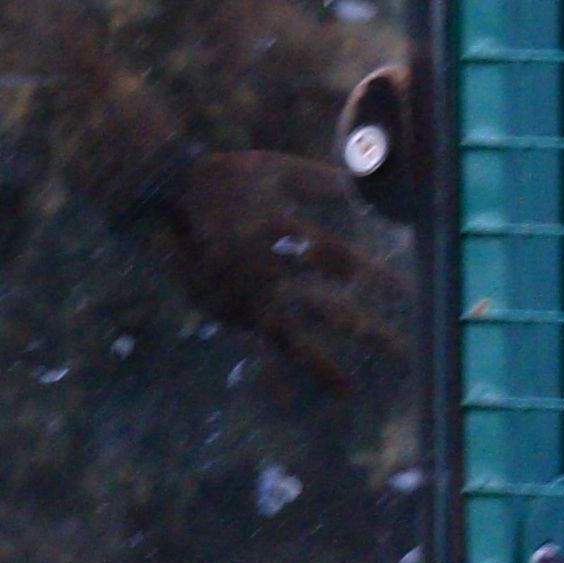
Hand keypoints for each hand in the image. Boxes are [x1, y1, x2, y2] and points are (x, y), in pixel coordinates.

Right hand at [146, 149, 414, 393]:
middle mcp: (261, 274)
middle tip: (404, 354)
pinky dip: (272, 369)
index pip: (338, 262)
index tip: (410, 294)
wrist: (153, 198)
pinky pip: (252, 343)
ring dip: (320, 367)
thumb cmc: (222, 178)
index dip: (377, 278)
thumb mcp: (274, 169)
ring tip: (347, 393)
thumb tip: (372, 189)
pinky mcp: (220, 309)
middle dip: (366, 333)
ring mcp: (239, 298)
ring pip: (286, 340)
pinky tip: (290, 391)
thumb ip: (323, 182)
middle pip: (324, 311)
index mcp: (276, 234)